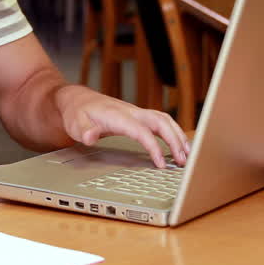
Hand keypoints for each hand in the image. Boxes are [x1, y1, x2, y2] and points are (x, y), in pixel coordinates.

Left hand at [55, 85, 189, 167]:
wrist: (78, 100)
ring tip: (188, 154)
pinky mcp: (138, 117)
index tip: (161, 164)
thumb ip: (84, 131)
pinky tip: (179, 145)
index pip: (142, 131)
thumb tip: (90, 137)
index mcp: (119, 116)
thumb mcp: (75, 123)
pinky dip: (173, 132)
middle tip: (183, 161)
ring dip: (178, 136)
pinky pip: (161, 122)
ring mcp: (137, 113)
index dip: (153, 147)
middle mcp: (132, 112)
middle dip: (175, 141)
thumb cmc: (78, 113)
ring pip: (164, 121)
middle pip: (161, 122)